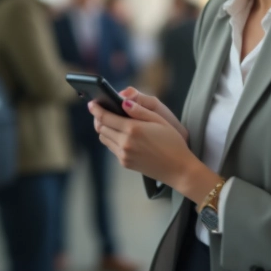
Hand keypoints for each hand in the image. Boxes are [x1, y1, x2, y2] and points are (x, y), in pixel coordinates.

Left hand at [90, 96, 219, 201]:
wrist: (178, 169)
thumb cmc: (172, 142)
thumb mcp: (160, 120)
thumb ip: (139, 110)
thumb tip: (123, 102)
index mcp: (133, 129)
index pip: (105, 117)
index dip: (96, 109)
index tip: (91, 103)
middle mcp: (125, 143)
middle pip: (101, 128)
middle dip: (99, 118)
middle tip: (101, 111)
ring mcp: (124, 154)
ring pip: (104, 138)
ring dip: (104, 129)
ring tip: (111, 122)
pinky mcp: (125, 163)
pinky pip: (112, 148)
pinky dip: (112, 139)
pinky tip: (121, 135)